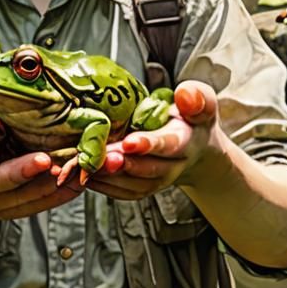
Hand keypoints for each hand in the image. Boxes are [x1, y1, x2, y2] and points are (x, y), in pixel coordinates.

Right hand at [0, 103, 83, 219]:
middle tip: (73, 163)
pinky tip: (79, 180)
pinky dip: (61, 192)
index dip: (21, 170)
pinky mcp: (14, 209)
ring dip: (60, 187)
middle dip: (48, 178)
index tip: (44, 159)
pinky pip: (40, 204)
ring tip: (82, 169)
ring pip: (33, 201)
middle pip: (19, 193)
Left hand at [86, 80, 222, 200]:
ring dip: (109, 177)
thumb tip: (186, 95)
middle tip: (101, 156)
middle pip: (147, 169)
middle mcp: (173, 167)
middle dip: (123, 164)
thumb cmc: (191, 116)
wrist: (194, 145)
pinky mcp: (142, 188)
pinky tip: (84, 173)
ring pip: (133, 185)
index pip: (168, 144)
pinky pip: (123, 192)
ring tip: (87, 165)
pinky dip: (103, 186)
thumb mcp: (202, 101)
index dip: (148, 144)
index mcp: (186, 142)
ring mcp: (157, 181)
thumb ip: (196, 97)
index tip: (129, 142)